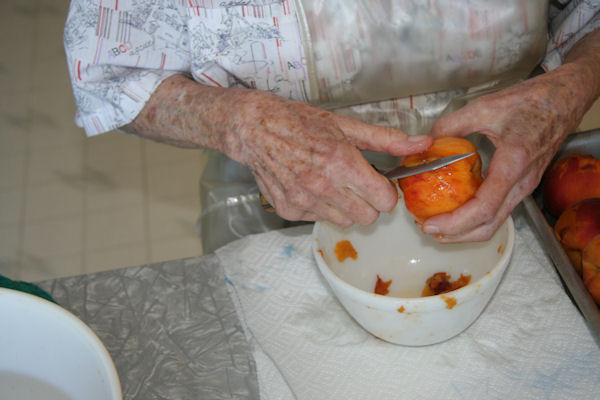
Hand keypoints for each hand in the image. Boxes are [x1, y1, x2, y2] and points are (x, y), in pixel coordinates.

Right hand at [221, 89, 431, 226]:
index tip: (379, 181)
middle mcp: (323, 186)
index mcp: (342, 163)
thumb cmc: (299, 122)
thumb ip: (386, 139)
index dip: (386, 191)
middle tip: (358, 183)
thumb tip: (422, 144)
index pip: (385, 200)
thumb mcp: (345, 125)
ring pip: (344, 221)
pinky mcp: (289, 210)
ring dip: (346, 207)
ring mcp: (304, 201)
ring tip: (333, 183)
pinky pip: (319, 219)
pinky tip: (312, 187)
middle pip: (368, 217)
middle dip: (369, 202)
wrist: (254, 128)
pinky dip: (321, 207)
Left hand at [424, 66, 594, 241]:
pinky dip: (476, 218)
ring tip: (439, 225)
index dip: (455, 223)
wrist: (563, 99)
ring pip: (495, 222)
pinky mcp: (523, 185)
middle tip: (428, 229)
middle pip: (489, 225)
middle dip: (456, 235)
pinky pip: (499, 210)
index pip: (484, 207)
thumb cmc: (530, 102)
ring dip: (466, 230)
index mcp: (513, 163)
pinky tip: (457, 210)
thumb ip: (451, 125)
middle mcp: (522, 182)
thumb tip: (427, 142)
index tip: (431, 224)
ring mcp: (525, 187)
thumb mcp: (484, 107)